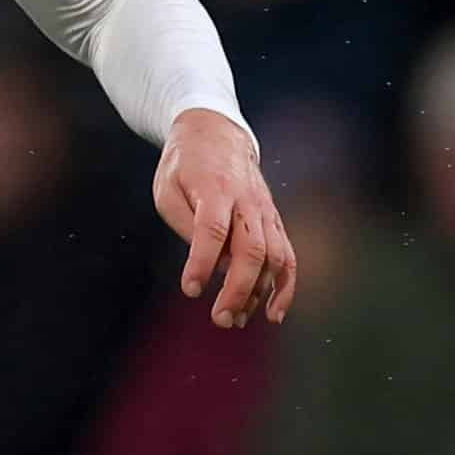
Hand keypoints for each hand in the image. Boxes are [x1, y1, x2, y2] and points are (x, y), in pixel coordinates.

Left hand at [153, 109, 294, 329]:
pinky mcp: (273, 222)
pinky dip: (284, 287)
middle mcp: (247, 202)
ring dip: (259, 294)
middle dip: (237, 289)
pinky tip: (273, 312)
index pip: (213, 229)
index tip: (191, 289)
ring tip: (237, 320)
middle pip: (251, 250)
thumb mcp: (167, 188)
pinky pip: (287, 257)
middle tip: (219, 318)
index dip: (203, 262)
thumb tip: (208, 262)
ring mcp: (265, 212)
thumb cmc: (185, 166)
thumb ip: (185, 224)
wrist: (216, 134)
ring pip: (274, 257)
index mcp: (215, 189)